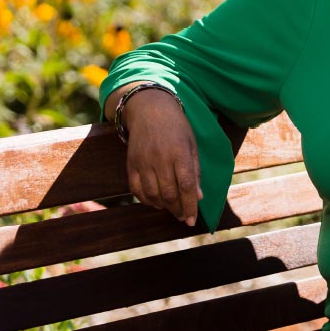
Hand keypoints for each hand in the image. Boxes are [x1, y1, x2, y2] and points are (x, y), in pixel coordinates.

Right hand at [121, 89, 202, 225]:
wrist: (149, 109)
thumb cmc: (177, 127)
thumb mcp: (192, 144)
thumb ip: (195, 171)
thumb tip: (198, 197)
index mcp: (180, 152)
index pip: (186, 186)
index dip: (190, 206)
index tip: (193, 221)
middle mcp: (160, 158)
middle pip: (169, 193)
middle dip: (178, 210)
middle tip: (184, 217)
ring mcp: (143, 162)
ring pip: (152, 194)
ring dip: (163, 207)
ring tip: (172, 209)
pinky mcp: (131, 164)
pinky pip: (136, 190)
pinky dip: (146, 200)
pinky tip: (156, 202)